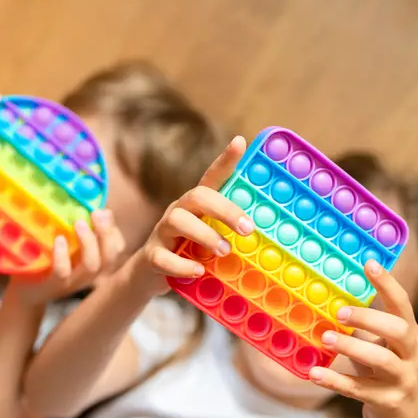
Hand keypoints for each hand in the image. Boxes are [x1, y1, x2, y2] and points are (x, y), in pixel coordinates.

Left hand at [11, 209, 125, 305]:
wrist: (25, 292)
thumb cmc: (46, 262)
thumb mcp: (66, 243)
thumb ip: (81, 229)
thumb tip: (99, 207)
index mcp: (93, 261)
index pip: (116, 248)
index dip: (114, 231)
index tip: (104, 212)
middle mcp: (88, 274)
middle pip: (110, 258)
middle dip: (107, 234)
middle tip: (96, 214)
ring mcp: (72, 282)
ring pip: (92, 266)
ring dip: (88, 242)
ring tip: (78, 223)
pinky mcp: (52, 286)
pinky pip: (63, 273)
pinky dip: (62, 256)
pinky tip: (59, 240)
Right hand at [135, 136, 253, 293]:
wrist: (150, 275)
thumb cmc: (188, 253)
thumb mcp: (210, 239)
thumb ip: (230, 236)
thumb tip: (267, 242)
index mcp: (196, 206)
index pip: (211, 177)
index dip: (225, 160)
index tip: (240, 142)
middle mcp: (178, 212)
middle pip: (197, 196)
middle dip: (224, 210)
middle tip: (247, 229)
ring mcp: (162, 233)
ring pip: (177, 220)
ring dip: (205, 235)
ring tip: (224, 251)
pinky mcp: (152, 256)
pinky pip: (163, 257)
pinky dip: (182, 265)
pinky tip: (198, 271)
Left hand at [308, 261, 417, 417]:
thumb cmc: (384, 374)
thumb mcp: (380, 347)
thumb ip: (365, 328)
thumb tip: (330, 299)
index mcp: (409, 336)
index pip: (403, 305)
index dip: (388, 284)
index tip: (368, 264)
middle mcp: (412, 356)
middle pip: (399, 331)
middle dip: (370, 319)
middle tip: (340, 313)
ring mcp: (403, 381)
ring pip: (381, 361)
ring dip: (351, 348)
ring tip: (325, 338)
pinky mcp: (389, 403)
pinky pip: (360, 391)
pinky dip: (335, 381)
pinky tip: (314, 373)